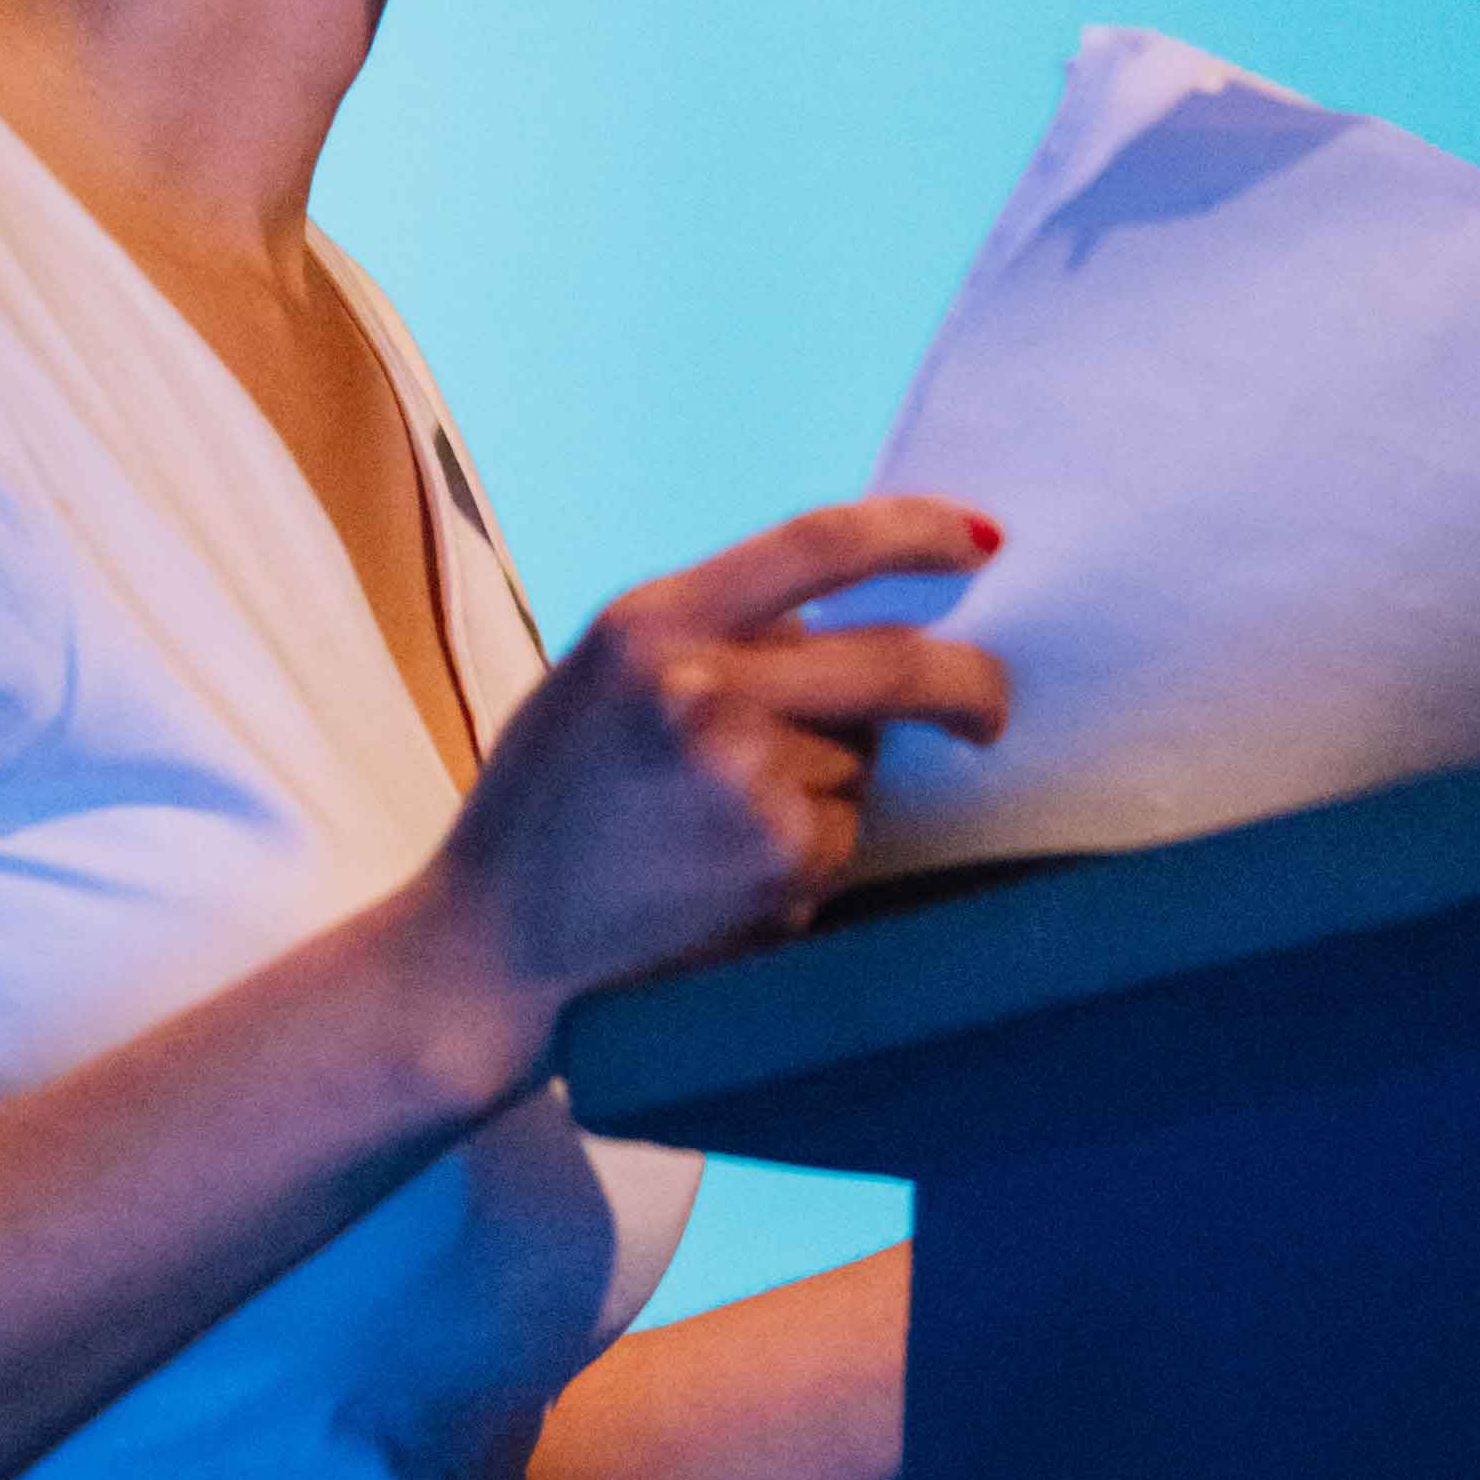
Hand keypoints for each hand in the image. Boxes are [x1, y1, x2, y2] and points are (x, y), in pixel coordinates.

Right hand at [414, 497, 1007, 1062]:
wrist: (492, 948)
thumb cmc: (546, 805)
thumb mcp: (602, 672)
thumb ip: (710, 632)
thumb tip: (845, 622)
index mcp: (653, 621)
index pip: (821, 544)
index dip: (918, 532)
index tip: (983, 540)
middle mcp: (706, 690)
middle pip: (897, 662)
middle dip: (968, 687)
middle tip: (988, 708)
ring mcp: (750, 782)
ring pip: (862, 760)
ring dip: (834, 782)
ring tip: (726, 822)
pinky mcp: (780, 864)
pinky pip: (842, 835)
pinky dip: (811, 849)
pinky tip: (729, 873)